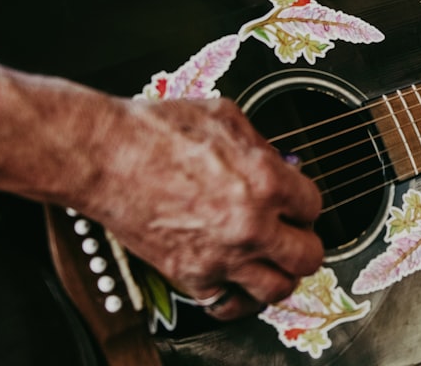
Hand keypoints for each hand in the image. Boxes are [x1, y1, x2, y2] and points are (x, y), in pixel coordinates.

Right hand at [80, 97, 323, 319]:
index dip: (305, 203)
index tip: (297, 203)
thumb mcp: (227, 116)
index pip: (313, 207)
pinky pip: (229, 304)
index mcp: (266, 181)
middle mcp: (250, 225)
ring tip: (273, 260)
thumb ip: (261, 145)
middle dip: (306, 243)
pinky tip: (238, 280)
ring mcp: (221, 255)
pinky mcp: (190, 275)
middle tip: (295, 235)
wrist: (108, 154)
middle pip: (307, 256)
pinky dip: (238, 296)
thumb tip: (278, 162)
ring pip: (277, 289)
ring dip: (280, 274)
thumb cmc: (158, 131)